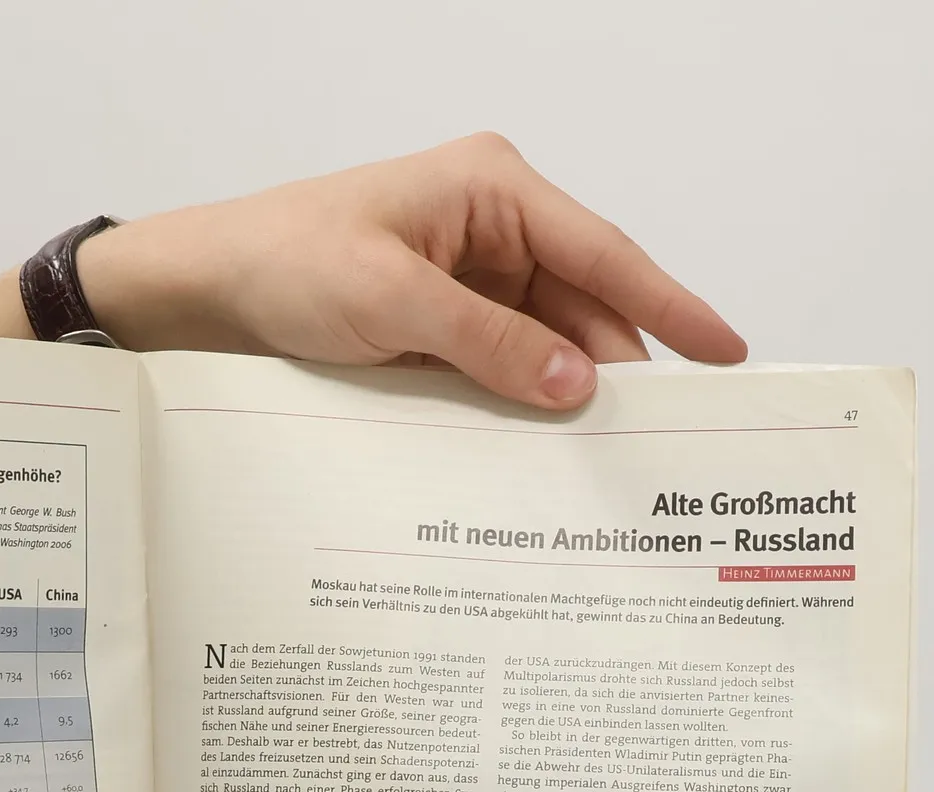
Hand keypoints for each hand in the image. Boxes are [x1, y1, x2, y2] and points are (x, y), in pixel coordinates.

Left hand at [0, 133, 745, 410]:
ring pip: (545, 343)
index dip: (671, 307)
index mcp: (493, 190)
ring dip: (566, 394)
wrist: (205, 290)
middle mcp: (491, 228)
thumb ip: (490, 344)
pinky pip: (501, 364)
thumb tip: (578, 384)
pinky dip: (520, 401)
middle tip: (664, 441)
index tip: (727, 353)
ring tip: (609, 459)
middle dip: (620, 368)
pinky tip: (540, 447)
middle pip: (584, 305)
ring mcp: (466, 278)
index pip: (605, 253)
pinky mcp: (439, 324)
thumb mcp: (391, 303)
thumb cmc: (286, 264)